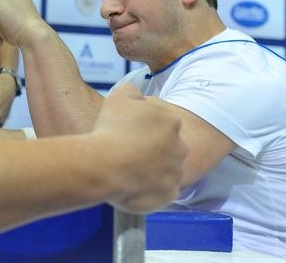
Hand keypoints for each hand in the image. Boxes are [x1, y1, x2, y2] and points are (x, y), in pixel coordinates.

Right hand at [93, 85, 185, 213]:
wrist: (105, 165)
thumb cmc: (111, 128)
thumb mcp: (118, 97)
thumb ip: (132, 92)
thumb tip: (137, 96)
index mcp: (171, 121)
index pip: (162, 123)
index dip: (144, 128)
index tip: (129, 133)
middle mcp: (180, 146)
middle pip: (168, 146)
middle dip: (153, 149)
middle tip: (130, 152)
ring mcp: (176, 172)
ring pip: (167, 170)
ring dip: (153, 169)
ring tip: (129, 171)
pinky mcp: (170, 194)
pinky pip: (163, 191)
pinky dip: (151, 189)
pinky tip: (134, 185)